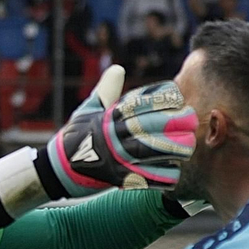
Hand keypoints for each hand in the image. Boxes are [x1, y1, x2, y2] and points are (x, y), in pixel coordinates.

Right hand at [38, 66, 197, 196]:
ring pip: (150, 152)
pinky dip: (161, 175)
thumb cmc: (77, 136)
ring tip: (189, 146)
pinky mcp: (117, 179)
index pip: (138, 103)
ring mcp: (115, 158)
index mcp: (108, 117)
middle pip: (148, 125)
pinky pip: (145, 177)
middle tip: (192, 119)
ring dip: (173, 149)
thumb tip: (118, 69)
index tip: (178, 97)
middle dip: (173, 122)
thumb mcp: (87, 110)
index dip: (161, 99)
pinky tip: (175, 171)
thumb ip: (106, 91)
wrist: (57, 169)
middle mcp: (112, 136)